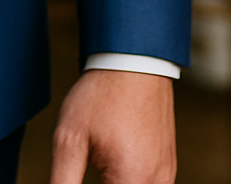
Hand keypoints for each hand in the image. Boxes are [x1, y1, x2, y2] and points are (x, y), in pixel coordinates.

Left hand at [50, 70, 174, 183]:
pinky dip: (128, 180)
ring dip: (116, 182)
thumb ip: (62, 181)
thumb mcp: (70, 138)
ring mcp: (166, 175)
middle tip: (88, 166)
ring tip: (98, 163)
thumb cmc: (102, 95)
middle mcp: (157, 183)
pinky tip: (111, 166)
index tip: (74, 175)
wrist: (133, 60)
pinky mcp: (167, 165)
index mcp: (133, 181)